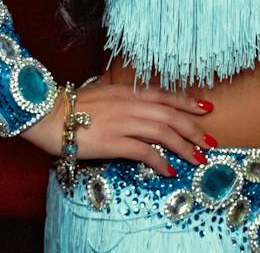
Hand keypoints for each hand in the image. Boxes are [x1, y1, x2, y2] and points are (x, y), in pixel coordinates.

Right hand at [20, 77, 215, 176]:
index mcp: (130, 92)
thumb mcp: (101, 90)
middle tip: (209, 141)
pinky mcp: (115, 142)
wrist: (49, 114)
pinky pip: (144, 152)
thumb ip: (118, 92)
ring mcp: (125, 123)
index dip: (188, 103)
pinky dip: (160, 161)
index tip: (206, 109)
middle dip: (194, 129)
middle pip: (172, 116)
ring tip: (197, 158)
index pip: (167, 96)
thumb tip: (125, 89)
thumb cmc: (72, 103)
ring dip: (184, 147)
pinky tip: (168, 170)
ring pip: (164, 134)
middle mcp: (132, 105)